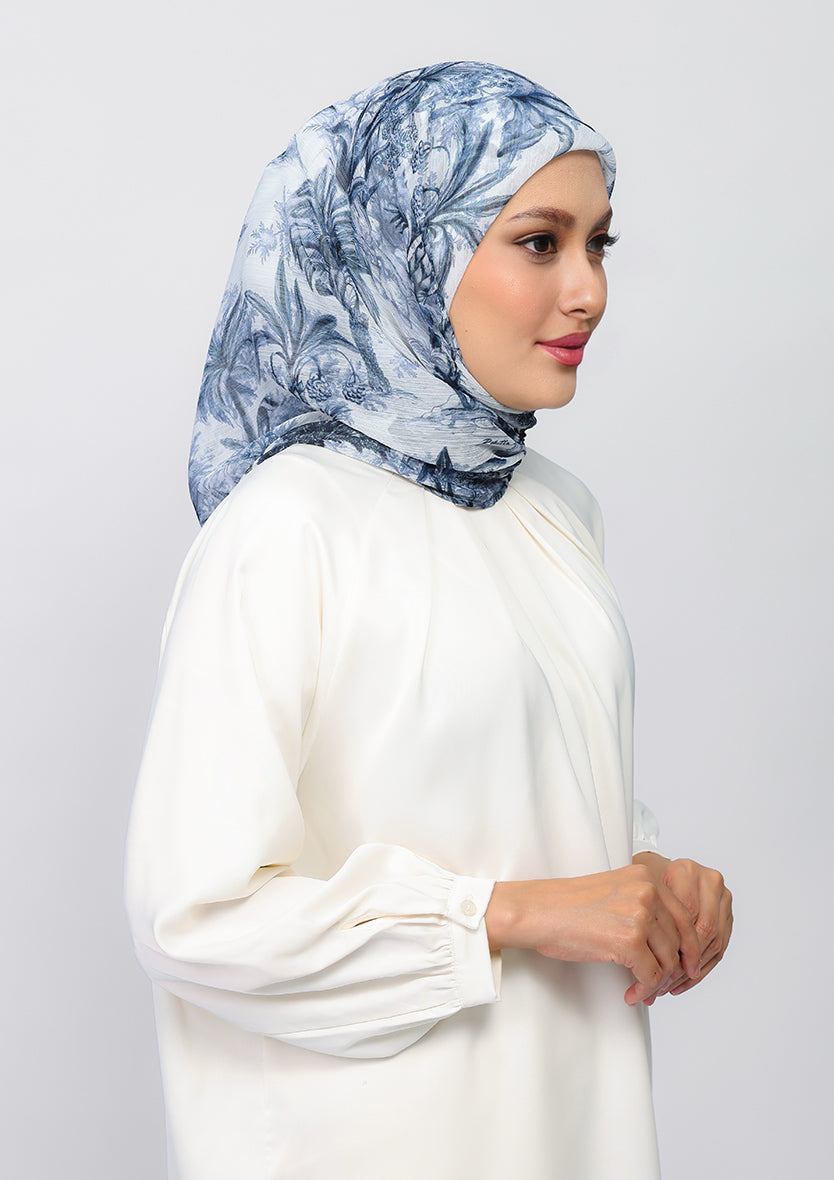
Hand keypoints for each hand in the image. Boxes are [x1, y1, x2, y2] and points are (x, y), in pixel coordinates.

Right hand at [485, 864, 701, 1006]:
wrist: (536, 911)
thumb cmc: (566, 906)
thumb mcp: (614, 892)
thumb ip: (643, 905)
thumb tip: (670, 941)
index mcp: (645, 875)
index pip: (685, 915)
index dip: (686, 946)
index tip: (683, 965)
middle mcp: (647, 890)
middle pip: (681, 939)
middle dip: (675, 968)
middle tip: (662, 986)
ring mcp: (639, 914)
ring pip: (669, 960)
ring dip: (658, 983)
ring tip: (643, 991)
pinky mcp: (628, 940)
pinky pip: (651, 975)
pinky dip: (644, 989)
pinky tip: (631, 994)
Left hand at [632, 852, 732, 1000]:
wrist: (657, 874)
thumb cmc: (643, 884)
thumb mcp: (638, 894)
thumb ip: (645, 915)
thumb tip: (643, 958)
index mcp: (686, 871)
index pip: (686, 917)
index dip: (672, 947)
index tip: (654, 967)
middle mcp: (709, 881)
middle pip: (704, 931)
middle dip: (683, 963)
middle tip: (662, 982)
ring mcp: (723, 898)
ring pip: (714, 943)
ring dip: (692, 971)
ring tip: (669, 985)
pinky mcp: (727, 915)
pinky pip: (719, 948)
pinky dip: (701, 968)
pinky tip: (684, 981)